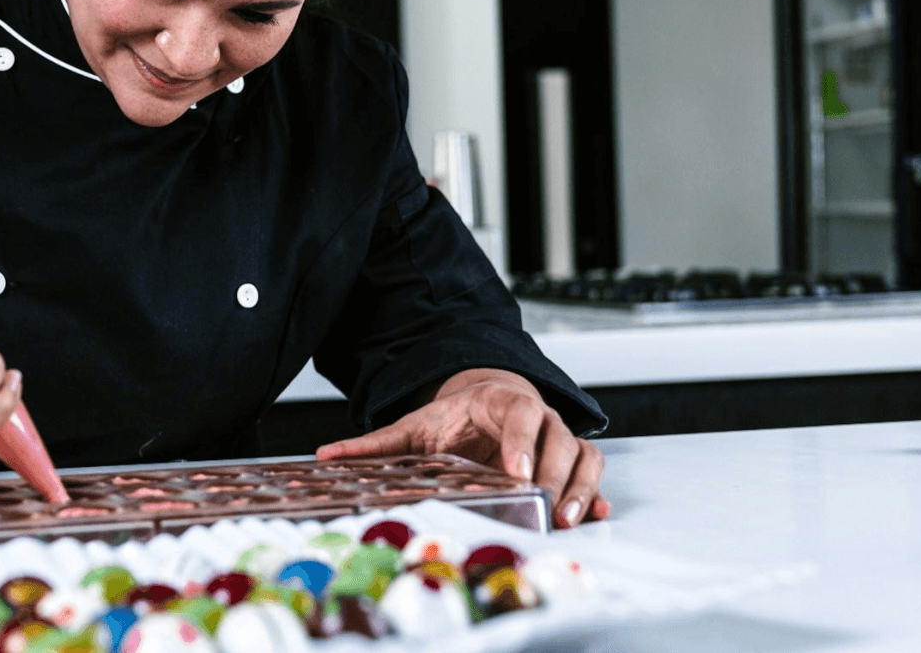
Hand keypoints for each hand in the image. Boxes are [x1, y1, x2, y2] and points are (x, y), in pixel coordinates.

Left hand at [316, 368, 609, 527]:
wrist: (484, 405)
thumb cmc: (453, 419)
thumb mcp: (414, 427)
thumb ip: (376, 444)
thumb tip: (328, 453)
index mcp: (502, 402)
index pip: (520, 413)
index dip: (521, 441)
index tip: (515, 469)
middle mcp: (538, 417)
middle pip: (559, 439)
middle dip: (552, 475)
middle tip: (542, 504)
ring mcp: (558, 438)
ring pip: (582, 456)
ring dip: (577, 487)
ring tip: (566, 518)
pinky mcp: (569, 460)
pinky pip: (590, 472)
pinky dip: (593, 493)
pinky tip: (591, 514)